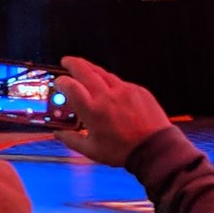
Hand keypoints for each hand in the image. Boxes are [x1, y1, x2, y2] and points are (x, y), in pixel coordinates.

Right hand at [52, 56, 172, 166]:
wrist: (155, 147)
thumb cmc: (124, 151)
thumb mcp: (92, 150)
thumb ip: (72, 140)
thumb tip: (59, 135)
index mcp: (92, 110)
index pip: (70, 86)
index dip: (61, 81)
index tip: (59, 82)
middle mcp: (107, 96)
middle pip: (85, 70)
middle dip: (73, 63)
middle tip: (66, 61)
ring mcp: (124, 90)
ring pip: (103, 73)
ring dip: (91, 69)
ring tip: (85, 70)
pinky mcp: (138, 90)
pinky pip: (121, 82)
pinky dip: (112, 83)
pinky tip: (109, 89)